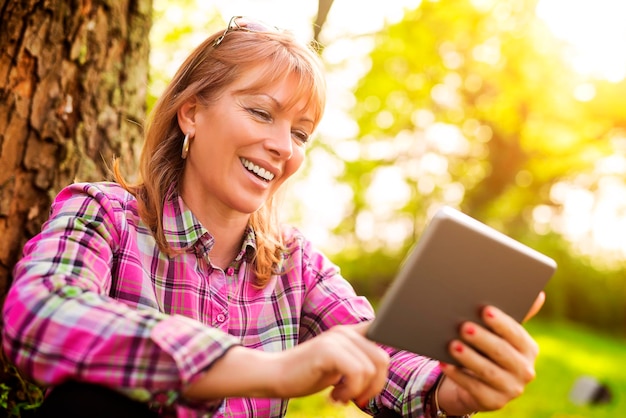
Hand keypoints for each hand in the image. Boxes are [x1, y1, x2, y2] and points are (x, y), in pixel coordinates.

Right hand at [182, 322, 388, 405]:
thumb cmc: (307, 374)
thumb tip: (383, 365)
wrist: (274, 375)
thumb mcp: (339, 366)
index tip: (394, 362)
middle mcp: (345, 331)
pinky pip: (356, 373)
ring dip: (358, 391)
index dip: (398, 341)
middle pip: (382, 359)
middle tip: (355, 398)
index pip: (384, 330)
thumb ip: (359, 360)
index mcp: (350, 333)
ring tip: (339, 396)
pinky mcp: (327, 350)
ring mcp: (336, 338)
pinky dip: (349, 391)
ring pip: (370, 369)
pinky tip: (333, 396)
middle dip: (374, 386)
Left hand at [436, 293, 544, 414]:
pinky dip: (458, 375)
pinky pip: (473, 387)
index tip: (484, 310)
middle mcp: (525, 370)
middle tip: (464, 326)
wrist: (476, 382)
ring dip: (468, 357)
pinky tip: (444, 363)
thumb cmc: (486, 349)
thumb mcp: (499, 333)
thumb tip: (539, 294)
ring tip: (452, 344)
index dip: (500, 322)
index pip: (516, 334)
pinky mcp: (494, 402)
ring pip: (488, 371)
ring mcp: (511, 389)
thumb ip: (514, 315)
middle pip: (502, 352)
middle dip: (482, 338)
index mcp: (528, 349)